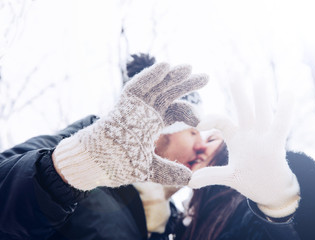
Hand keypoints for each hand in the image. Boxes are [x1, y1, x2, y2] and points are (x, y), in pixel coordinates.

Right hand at [53, 63, 207, 189]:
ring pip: (156, 86)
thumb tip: (190, 179)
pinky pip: (137, 87)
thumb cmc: (120, 164)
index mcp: (152, 122)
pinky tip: (165, 66)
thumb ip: (169, 171)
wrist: (96, 164)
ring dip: (171, 76)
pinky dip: (150, 76)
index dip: (188, 111)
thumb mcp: (150, 169)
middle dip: (186, 84)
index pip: (174, 111)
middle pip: (169, 93)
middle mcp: (145, 111)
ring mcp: (134, 106)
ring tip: (188, 67)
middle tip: (205, 77)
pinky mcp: (123, 105)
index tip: (200, 119)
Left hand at [189, 79, 299, 217]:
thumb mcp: (229, 177)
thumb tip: (189, 182)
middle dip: (238, 91)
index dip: (212, 118)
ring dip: (260, 96)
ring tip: (259, 77)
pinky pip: (281, 126)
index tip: (200, 124)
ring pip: (261, 113)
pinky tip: (289, 93)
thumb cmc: (250, 180)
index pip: (222, 121)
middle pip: (243, 109)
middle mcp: (250, 133)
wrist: (271, 190)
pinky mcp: (276, 143)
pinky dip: (285, 111)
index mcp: (237, 138)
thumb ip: (211, 175)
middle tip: (233, 71)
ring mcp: (264, 137)